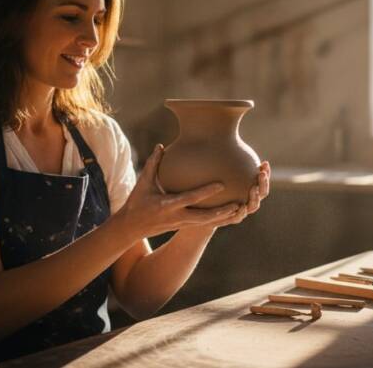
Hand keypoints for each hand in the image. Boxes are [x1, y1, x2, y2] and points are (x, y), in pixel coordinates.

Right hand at [115, 144, 240, 240]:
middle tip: (238, 204)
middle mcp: (176, 217)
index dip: (206, 192)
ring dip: (223, 218)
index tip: (221, 185)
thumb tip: (160, 146)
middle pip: (203, 217)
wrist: (132, 226)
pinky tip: (229, 214)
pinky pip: (203, 225)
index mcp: (167, 205)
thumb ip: (153, 164)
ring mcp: (181, 224)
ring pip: (206, 223)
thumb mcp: (142, 183)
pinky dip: (216, 221)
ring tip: (240, 209)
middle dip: (221, 212)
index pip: (190, 199)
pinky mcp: (183, 226)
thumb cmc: (137, 202)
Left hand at [201, 160, 270, 228]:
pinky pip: (238, 217)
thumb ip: (224, 158)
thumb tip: (222, 138)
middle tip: (261, 174)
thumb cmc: (213, 188)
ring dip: (255, 197)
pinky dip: (241, 212)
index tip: (264, 163)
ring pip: (253, 206)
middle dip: (263, 183)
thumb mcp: (218, 172)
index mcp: (248, 189)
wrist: (203, 211)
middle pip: (262, 193)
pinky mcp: (230, 219)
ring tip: (253, 188)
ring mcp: (241, 211)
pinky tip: (240, 206)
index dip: (266, 173)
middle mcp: (247, 200)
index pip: (261, 180)